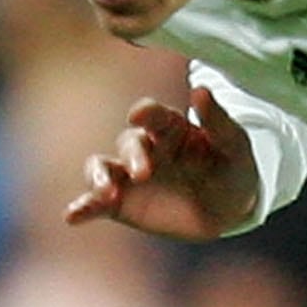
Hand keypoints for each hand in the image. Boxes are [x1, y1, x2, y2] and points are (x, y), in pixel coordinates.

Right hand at [65, 88, 261, 238]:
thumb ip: (216, 120)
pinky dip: (82, 207)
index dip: (145, 112)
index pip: (152, 114)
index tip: (140, 115)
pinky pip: (96, 203)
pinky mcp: (122, 203)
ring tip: (105, 193)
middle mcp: (145, 147)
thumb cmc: (232, 167)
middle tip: (142, 173)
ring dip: (98, 177)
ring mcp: (129, 175)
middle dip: (132, 155)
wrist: (229, 208)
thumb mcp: (233, 144)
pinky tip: (72, 216)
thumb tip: (200, 89)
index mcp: (170, 127)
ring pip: (102, 167)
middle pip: (128, 142)